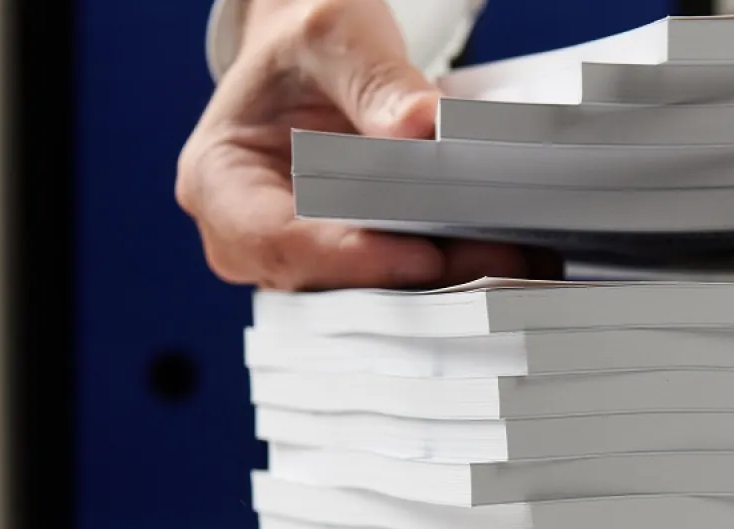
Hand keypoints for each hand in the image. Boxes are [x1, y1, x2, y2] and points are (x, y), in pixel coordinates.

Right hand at [176, 0, 541, 290]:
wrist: (322, 54)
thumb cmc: (309, 43)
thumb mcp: (334, 34)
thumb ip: (375, 80)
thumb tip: (421, 126)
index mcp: (219, 179)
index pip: (276, 239)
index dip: (350, 255)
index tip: (422, 254)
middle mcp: (252, 232)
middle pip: (329, 279)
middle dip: (414, 276)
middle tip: (498, 259)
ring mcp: (303, 252)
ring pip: (370, 289)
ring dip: (444, 280)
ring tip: (515, 258)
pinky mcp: (353, 258)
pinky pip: (398, 278)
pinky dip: (450, 269)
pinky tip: (503, 253)